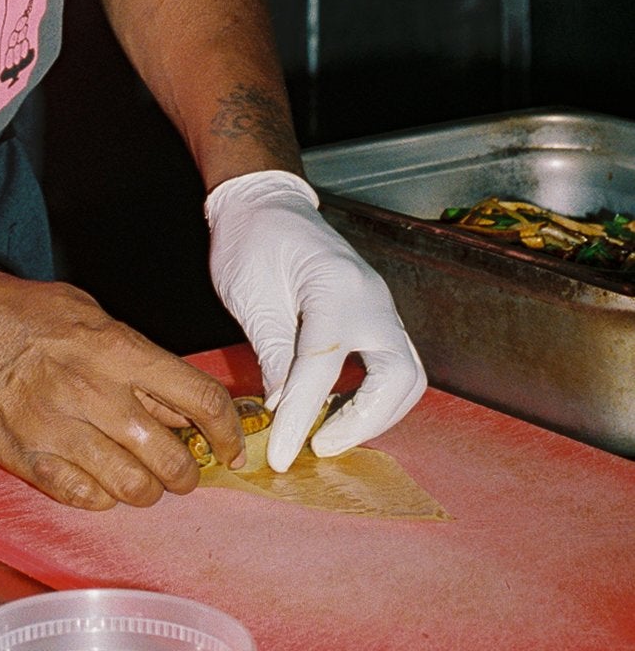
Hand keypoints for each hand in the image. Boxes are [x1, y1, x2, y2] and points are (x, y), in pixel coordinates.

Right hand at [0, 262, 246, 511]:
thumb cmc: (22, 311)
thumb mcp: (90, 314)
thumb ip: (137, 359)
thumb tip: (181, 407)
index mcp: (115, 349)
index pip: (198, 400)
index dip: (227, 430)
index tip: (231, 445)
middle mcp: (93, 394)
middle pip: (173, 460)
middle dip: (187, 472)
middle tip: (181, 466)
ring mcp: (60, 433)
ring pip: (135, 490)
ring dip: (147, 489)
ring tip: (140, 474)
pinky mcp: (31, 461)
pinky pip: (88, 500)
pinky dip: (102, 496)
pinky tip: (97, 476)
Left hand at [205, 169, 425, 472]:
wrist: (263, 200)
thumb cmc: (251, 238)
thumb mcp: (251, 296)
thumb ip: (273, 355)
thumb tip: (284, 414)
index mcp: (335, 286)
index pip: (323, 368)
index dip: (300, 419)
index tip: (279, 456)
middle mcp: (371, 297)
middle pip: (398, 378)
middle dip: (364, 423)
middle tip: (318, 445)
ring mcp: (381, 304)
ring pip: (406, 376)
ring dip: (375, 414)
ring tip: (327, 433)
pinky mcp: (377, 313)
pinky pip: (393, 364)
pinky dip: (373, 395)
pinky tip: (336, 410)